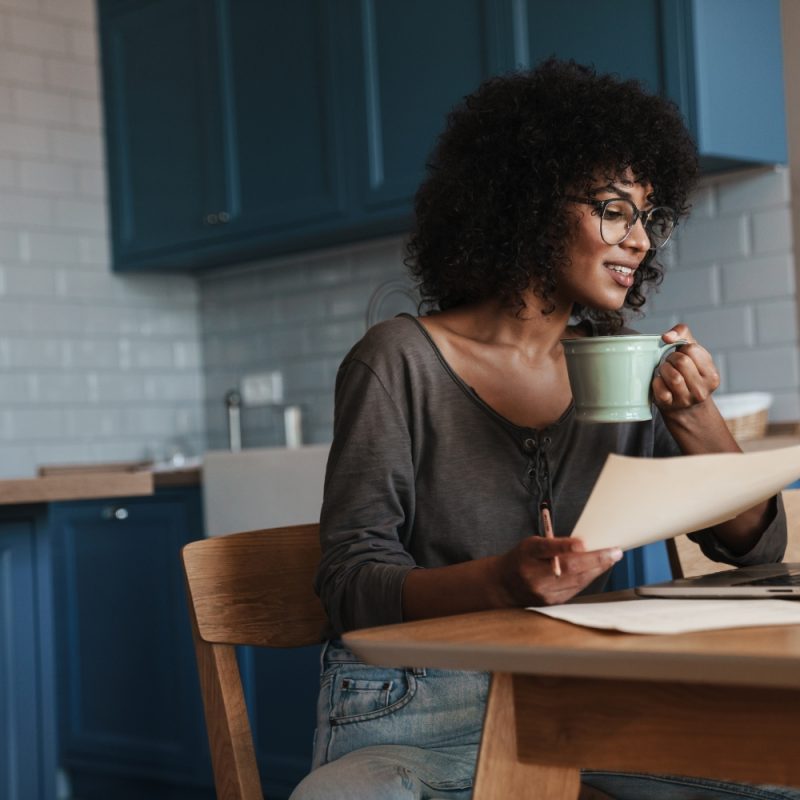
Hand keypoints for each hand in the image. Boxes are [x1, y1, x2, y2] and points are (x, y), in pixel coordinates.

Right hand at [497, 536, 621, 606]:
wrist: (504, 585)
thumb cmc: (522, 558)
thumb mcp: (531, 544)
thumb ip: (553, 544)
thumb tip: (583, 545)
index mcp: (528, 553)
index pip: (547, 548)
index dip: (565, 546)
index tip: (582, 543)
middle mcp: (534, 574)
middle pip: (568, 568)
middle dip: (595, 560)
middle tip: (614, 552)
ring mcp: (542, 591)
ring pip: (576, 580)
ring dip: (597, 569)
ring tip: (611, 558)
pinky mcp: (550, 602)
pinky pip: (575, 590)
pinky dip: (588, 579)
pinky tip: (597, 570)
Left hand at [653, 324, 719, 415]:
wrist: (685, 407)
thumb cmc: (689, 373)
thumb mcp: (693, 353)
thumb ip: (683, 334)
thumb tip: (667, 336)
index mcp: (712, 375)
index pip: (692, 349)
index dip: (682, 349)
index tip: (681, 355)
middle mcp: (702, 390)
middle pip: (682, 361)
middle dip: (671, 358)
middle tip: (670, 363)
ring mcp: (686, 399)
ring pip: (672, 376)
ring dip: (664, 369)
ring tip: (665, 371)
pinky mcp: (669, 405)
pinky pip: (659, 388)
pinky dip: (656, 381)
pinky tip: (660, 381)